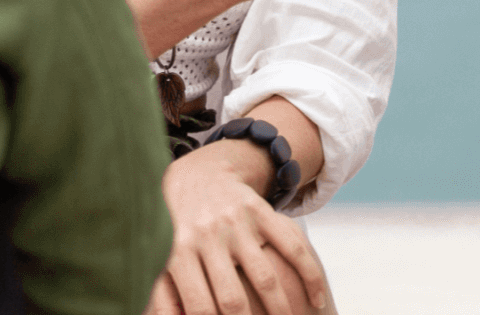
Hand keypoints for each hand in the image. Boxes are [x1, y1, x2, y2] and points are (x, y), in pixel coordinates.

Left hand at [152, 146, 326, 314]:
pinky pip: (292, 247)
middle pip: (232, 300)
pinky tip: (318, 300)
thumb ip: (163, 297)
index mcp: (180, 253)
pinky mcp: (261, 211)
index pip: (199, 308)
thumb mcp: (161, 259)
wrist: (196, 177)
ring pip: (266, 278)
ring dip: (281, 311)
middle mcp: (208, 237)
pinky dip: (310, 276)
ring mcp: (238, 224)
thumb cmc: (175, 230)